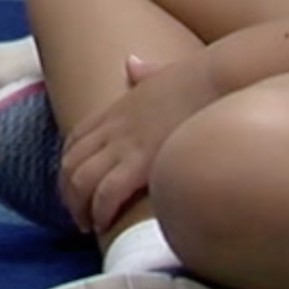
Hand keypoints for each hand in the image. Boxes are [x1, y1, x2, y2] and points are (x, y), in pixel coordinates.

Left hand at [60, 52, 220, 233]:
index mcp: (120, 106)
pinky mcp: (142, 162)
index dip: (69, 165)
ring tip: (88, 225)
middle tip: (79, 214)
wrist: (220, 77)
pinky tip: (106, 223)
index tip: (76, 184)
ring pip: (79, 180)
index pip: (76, 138)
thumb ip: (146, 71)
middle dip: (68, 192)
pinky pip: (105, 193)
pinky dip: (99, 211)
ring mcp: (126, 143)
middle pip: (70, 163)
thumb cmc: (202, 77)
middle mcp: (115, 125)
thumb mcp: (164, 70)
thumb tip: (132, 63)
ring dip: (79, 207)